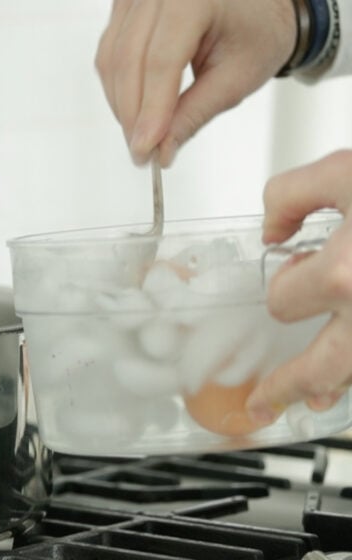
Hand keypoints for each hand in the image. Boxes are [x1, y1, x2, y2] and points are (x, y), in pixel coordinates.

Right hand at [95, 0, 293, 165]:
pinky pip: (109, 53)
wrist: (259, 6)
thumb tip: (160, 150)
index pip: (161, 61)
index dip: (150, 110)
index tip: (146, 149)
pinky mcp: (125, 7)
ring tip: (141, 134)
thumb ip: (195, 113)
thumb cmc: (258, 31)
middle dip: (131, 114)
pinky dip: (118, 87)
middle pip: (128, 60)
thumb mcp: (237, 77)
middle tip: (142, 152)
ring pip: (112, 59)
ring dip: (121, 104)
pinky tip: (135, 108)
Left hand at [245, 151, 351, 423]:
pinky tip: (350, 374)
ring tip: (311, 402)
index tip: (294, 268)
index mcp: (344, 277)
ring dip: (332, 389)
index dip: (285, 283)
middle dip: (286, 388)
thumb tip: (273, 229)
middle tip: (263, 404)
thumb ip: (290, 195)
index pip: (281, 302)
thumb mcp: (345, 171)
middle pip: (318, 372)